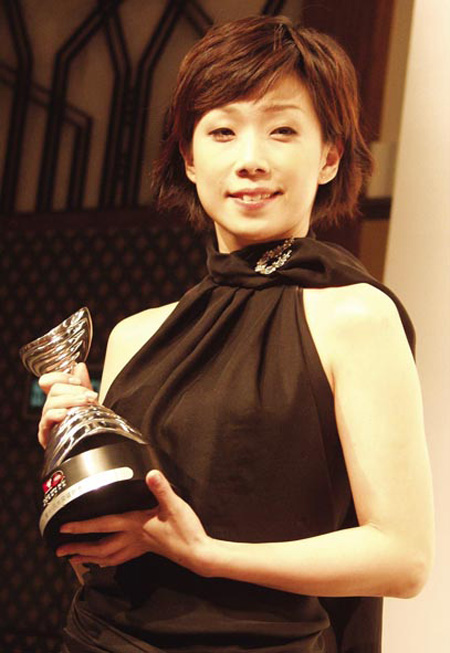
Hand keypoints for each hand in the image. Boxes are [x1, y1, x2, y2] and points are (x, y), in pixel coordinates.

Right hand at [38, 362, 97, 446]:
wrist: (91, 443)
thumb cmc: (86, 421)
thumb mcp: (87, 400)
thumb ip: (83, 384)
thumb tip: (79, 366)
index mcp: (57, 397)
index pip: (47, 380)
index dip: (60, 377)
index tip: (77, 381)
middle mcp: (49, 407)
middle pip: (53, 390)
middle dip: (74, 390)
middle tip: (90, 396)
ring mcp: (46, 420)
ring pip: (52, 403)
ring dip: (71, 400)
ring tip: (86, 403)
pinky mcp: (46, 434)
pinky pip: (46, 420)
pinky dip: (56, 414)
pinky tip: (66, 414)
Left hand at [56, 471, 211, 573]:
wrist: (197, 552)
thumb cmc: (186, 530)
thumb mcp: (174, 506)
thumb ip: (161, 489)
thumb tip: (151, 474)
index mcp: (135, 524)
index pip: (102, 525)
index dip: (82, 526)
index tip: (64, 527)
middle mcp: (132, 537)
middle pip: (99, 547)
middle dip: (78, 548)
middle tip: (60, 550)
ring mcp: (138, 546)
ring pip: (107, 556)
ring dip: (89, 557)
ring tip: (75, 558)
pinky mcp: (145, 549)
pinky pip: (119, 557)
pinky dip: (106, 559)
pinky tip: (103, 559)